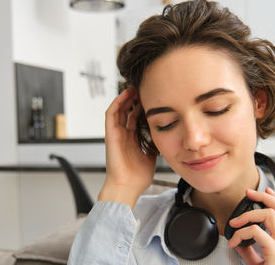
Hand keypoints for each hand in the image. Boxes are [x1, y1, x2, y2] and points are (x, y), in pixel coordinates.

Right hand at [98, 87, 156, 208]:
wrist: (127, 187)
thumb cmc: (137, 178)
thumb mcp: (152, 158)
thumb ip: (154, 146)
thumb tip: (164, 137)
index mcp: (132, 141)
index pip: (135, 119)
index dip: (142, 108)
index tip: (152, 98)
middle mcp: (123, 136)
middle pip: (127, 111)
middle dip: (134, 99)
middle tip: (143, 88)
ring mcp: (116, 134)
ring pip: (119, 110)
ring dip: (125, 97)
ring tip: (134, 87)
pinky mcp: (110, 134)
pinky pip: (111, 114)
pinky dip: (117, 103)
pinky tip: (125, 94)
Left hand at [227, 188, 274, 264]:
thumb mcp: (258, 263)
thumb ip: (250, 250)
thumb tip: (238, 241)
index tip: (264, 191)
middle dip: (265, 197)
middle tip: (249, 194)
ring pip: (270, 215)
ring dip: (249, 215)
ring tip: (235, 223)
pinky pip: (256, 232)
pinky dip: (241, 233)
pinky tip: (234, 242)